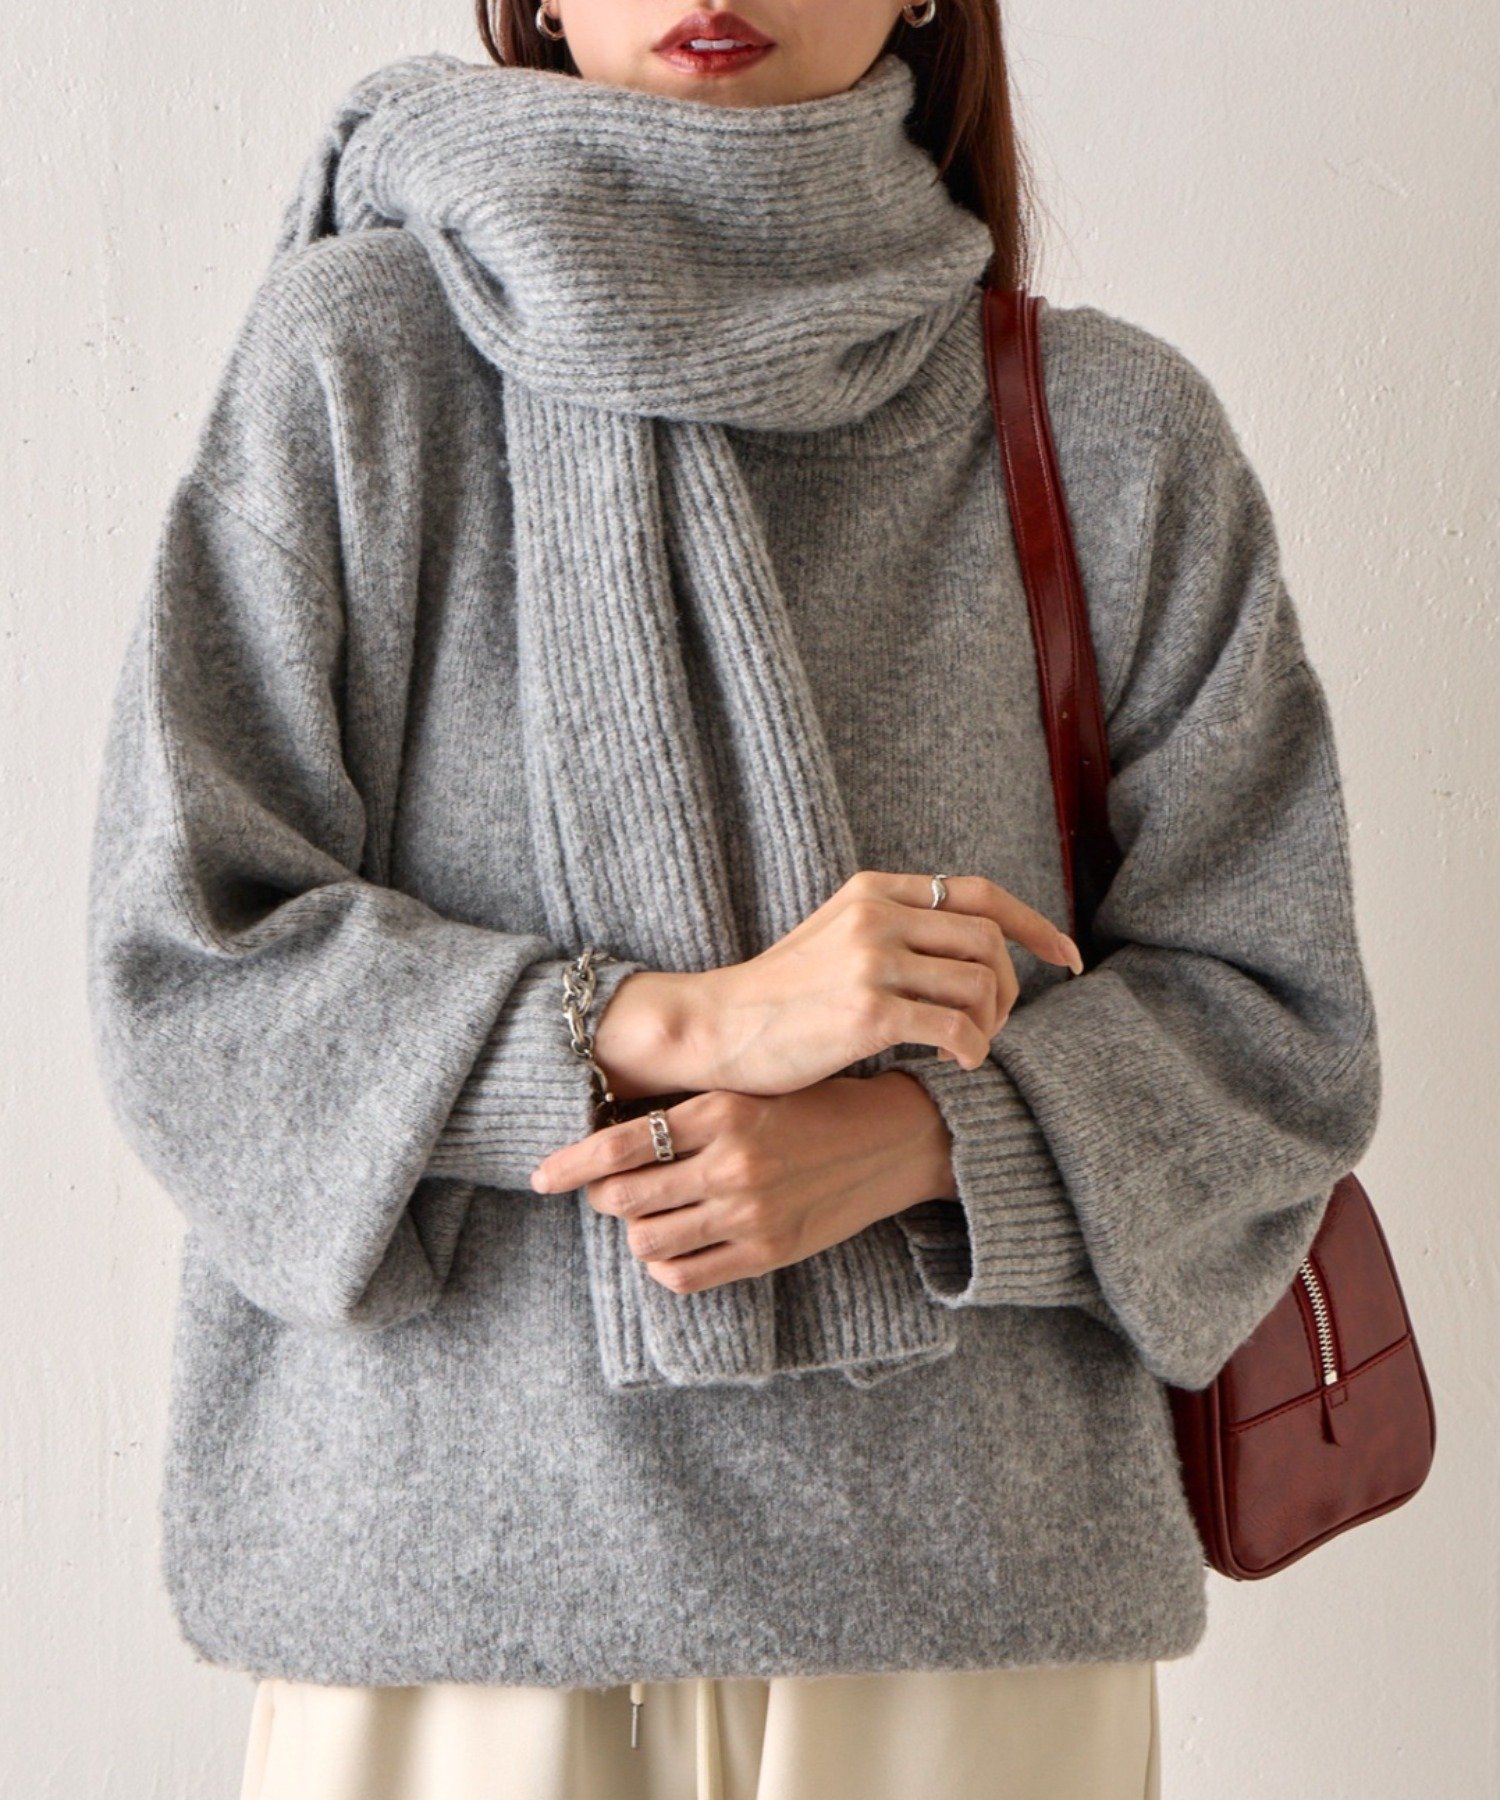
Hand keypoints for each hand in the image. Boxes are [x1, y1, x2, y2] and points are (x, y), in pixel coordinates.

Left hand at [527, 1072, 956, 1293]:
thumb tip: (612, 1132)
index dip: (569, 1165)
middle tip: (605, 1192)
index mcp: (722, 1111)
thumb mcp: (751, 1092)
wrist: (894, 1139)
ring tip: (648, 1216)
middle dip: (602, 1198)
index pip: (618, 1145)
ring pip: (647, 1240)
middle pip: (623, 1198)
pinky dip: (664, 1264)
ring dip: (635, 1231)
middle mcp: (731, 1163)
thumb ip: (691, 1112)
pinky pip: (683, 1275)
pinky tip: (673, 1245)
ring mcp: (750, 1212)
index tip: (541, 1177)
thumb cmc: (815, 1106)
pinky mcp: (767, 1251)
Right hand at [680, 869, 1081, 1095]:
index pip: (980, 894)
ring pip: (980, 984)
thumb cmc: (780, 996)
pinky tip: (950, 1065)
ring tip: (964, 1048)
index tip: (1065, 958)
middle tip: (992, 1025)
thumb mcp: (836, 936)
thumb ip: (895, 929)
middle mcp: (877, 915)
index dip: (1035, 924)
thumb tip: (974, 949)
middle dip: (1009, 988)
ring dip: (989, 1024)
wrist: (716, 1027)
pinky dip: (970, 1052)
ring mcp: (872, 962)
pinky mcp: (868, 1013)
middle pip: (989, 941)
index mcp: (874, 890)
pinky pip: (956, 1030)